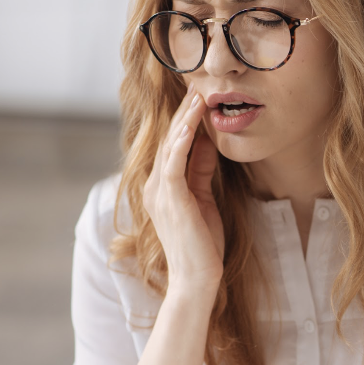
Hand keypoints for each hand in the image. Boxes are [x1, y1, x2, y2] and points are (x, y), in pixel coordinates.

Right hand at [143, 84, 224, 291]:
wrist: (197, 276)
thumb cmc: (202, 243)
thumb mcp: (204, 198)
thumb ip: (202, 170)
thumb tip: (208, 142)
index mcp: (162, 187)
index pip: (174, 146)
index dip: (186, 122)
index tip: (200, 99)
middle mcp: (155, 185)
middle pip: (170, 140)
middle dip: (184, 113)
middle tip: (197, 87)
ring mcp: (160, 191)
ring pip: (171, 145)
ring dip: (185, 119)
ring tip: (197, 96)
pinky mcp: (170, 197)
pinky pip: (174, 160)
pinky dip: (183, 138)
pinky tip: (194, 121)